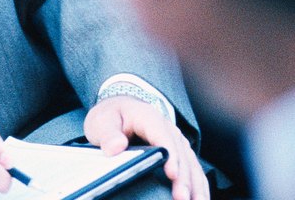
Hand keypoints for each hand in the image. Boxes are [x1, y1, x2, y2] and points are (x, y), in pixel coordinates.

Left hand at [84, 96, 208, 199]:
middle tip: (182, 199)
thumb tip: (115, 147)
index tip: (172, 175)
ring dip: (195, 186)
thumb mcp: (102, 121)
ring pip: (191, 164)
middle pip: (181, 155)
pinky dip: (198, 186)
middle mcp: (168, 129)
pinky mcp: (179, 153)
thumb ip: (108, 134)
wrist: (119, 108)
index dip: (170, 157)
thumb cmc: (111, 116)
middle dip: (184, 179)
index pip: (163, 138)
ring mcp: (176, 141)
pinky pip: (193, 170)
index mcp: (150, 118)